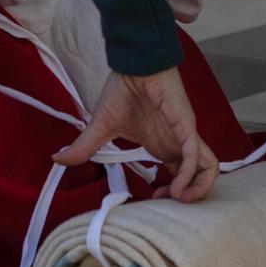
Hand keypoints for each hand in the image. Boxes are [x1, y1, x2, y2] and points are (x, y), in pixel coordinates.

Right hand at [54, 67, 218, 202]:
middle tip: (163, 202)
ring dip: (196, 190)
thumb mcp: (100, 127)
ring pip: (209, 169)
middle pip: (202, 175)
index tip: (152, 198)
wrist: (132, 65)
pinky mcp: (187, 127)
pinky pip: (197, 157)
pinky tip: (175, 189)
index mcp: (164, 145)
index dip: (173, 191)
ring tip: (175, 199)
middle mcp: (178, 144)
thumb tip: (56, 159)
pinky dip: (190, 176)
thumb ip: (83, 147)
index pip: (181, 175)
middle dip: (189, 196)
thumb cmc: (123, 90)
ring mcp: (185, 136)